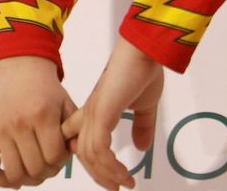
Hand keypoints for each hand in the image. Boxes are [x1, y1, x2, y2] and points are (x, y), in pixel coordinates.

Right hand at [0, 56, 77, 187]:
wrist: (21, 71)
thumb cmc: (47, 91)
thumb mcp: (67, 104)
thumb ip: (75, 130)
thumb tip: (77, 152)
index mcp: (42, 114)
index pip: (54, 156)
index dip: (62, 160)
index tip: (62, 152)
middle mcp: (19, 122)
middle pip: (35, 168)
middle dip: (48, 172)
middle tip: (50, 163)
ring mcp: (1, 129)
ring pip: (14, 174)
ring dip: (28, 180)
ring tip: (35, 171)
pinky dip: (1, 180)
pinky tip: (13, 177)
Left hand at [61, 38, 163, 190]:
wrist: (144, 50)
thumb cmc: (143, 70)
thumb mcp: (144, 105)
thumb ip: (141, 127)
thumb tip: (141, 147)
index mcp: (96, 110)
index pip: (81, 142)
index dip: (93, 162)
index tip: (112, 177)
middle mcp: (90, 113)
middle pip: (82, 153)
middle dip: (99, 175)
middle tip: (117, 188)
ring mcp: (93, 113)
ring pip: (90, 155)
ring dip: (108, 174)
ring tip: (125, 183)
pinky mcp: (101, 112)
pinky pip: (99, 149)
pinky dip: (110, 165)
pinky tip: (124, 173)